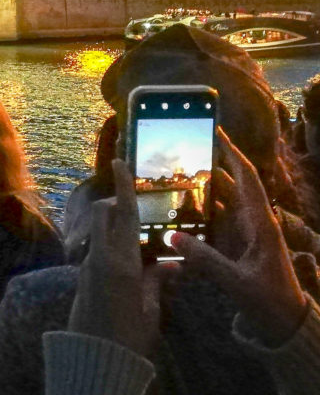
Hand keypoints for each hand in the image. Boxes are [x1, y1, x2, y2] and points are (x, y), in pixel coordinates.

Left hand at [68, 159, 163, 357]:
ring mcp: (88, 266)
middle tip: (135, 203)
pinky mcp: (82, 276)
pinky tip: (129, 256)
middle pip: (103, 213)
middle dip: (115, 201)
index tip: (118, 160)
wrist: (93, 358)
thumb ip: (157, 282)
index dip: (122, 185)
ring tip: (138, 233)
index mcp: (121, 262)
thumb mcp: (149, 310)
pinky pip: (98, 248)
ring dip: (113, 223)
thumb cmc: (128, 336)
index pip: (123, 214)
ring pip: (99, 230)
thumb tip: (173, 263)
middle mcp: (100, 257)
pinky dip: (111, 242)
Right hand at [171, 128, 308, 346]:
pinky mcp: (239, 244)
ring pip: (224, 200)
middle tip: (184, 149)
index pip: (246, 179)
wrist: (285, 323)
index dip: (231, 154)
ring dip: (204, 186)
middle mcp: (255, 222)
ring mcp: (247, 233)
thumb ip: (204, 259)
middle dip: (212, 164)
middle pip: (232, 184)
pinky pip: (218, 219)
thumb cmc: (268, 300)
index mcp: (261, 223)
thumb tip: (170, 238)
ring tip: (176, 173)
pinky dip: (201, 209)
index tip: (216, 132)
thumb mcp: (236, 281)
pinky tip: (180, 207)